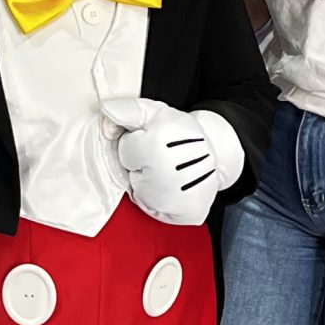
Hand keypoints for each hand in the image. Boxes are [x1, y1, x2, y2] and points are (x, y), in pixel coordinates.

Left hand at [101, 97, 241, 227]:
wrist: (217, 152)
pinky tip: (173, 187)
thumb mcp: (157, 112)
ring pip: (141, 193)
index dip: (137, 143)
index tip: (151, 141)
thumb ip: (129, 110)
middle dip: (141, 164)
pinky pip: (157, 211)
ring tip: (167, 170)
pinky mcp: (185, 214)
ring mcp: (176, 200)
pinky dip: (161, 202)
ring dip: (149, 183)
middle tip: (160, 156)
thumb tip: (106, 110)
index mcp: (156, 147)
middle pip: (131, 172)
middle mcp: (165, 176)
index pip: (125, 150)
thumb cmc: (184, 133)